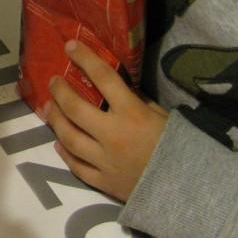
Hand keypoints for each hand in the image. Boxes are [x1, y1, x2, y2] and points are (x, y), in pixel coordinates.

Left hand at [43, 40, 168, 201]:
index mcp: (132, 114)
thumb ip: (139, 102)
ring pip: (68, 138)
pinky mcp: (102, 182)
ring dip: (54, 120)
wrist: (190, 191)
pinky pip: (76, 166)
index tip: (70, 46)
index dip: (85, 58)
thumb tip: (117, 89)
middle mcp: (113, 135)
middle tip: (52, 81)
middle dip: (59, 91)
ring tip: (47, 108)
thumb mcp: (164, 117)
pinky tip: (59, 144)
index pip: (103, 78)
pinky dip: (64, 154)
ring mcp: (104, 160)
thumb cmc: (181, 148)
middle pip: (75, 108)